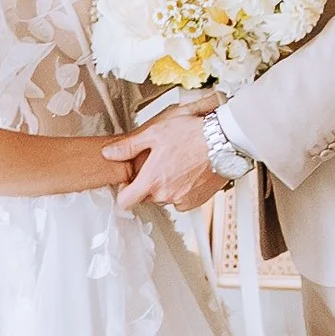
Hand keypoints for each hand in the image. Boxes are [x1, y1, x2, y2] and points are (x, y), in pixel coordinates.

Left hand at [108, 106, 227, 213]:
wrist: (224, 141)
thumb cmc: (193, 135)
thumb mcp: (155, 133)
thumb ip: (129, 146)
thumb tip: (110, 153)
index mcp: (152, 180)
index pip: (126, 201)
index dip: (124, 192)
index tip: (128, 183)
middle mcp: (167, 194)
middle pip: (147, 197)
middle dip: (149, 184)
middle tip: (158, 165)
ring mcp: (183, 199)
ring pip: (166, 198)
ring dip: (167, 187)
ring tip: (177, 166)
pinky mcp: (198, 201)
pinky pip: (183, 199)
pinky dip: (183, 190)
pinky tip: (188, 172)